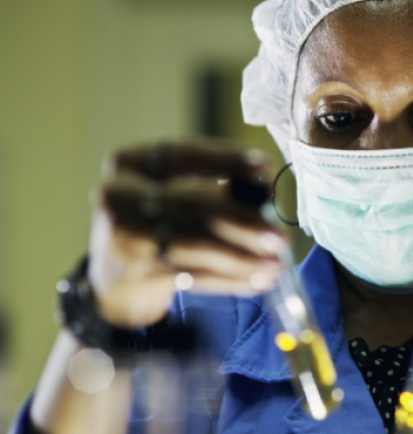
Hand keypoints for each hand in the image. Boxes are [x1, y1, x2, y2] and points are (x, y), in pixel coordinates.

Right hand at [88, 142, 285, 329]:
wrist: (112, 281)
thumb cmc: (155, 225)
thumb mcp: (170, 194)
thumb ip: (211, 186)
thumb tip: (265, 194)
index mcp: (129, 163)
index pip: (183, 152)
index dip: (226, 158)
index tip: (266, 166)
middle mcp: (119, 195)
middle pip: (192, 202)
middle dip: (244, 219)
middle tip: (280, 235)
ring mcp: (124, 237)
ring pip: (195, 244)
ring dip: (243, 256)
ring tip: (277, 263)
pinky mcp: (135, 275)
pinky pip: (195, 275)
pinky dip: (231, 279)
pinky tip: (259, 280)